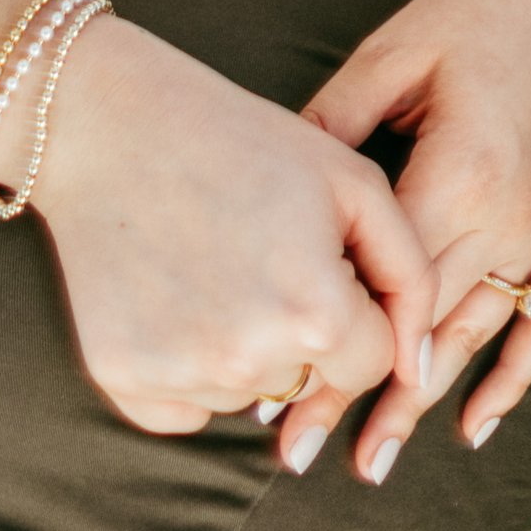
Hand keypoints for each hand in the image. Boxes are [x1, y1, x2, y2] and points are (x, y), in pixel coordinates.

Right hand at [28, 14, 436, 448]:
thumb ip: (411, 276)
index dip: (353, 303)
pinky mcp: (122, 381)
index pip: (369, 361)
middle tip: (259, 248)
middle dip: (300, 327)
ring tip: (213, 259)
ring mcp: (179, 376)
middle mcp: (247, 362)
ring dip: (244, 346)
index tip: (317, 254)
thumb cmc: (242, 139)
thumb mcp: (353, 183)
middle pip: (308, 381)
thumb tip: (417, 370)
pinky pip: (186, 408)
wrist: (112, 122)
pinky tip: (173, 291)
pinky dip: (187, 365)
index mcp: (315, 315)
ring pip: (248, 394)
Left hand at [284, 0, 530, 481]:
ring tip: (371, 461)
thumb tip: (267, 200)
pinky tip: (473, 427)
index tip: (283, 401)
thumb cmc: (460, 15)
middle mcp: (512, 213)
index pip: (388, 290)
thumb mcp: (382, 60)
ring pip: (476, 332)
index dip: (333, 350)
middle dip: (361, 397)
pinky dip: (514, 375)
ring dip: (423, 402)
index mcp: (462, 172)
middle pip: (424, 328)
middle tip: (299, 456)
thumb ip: (328, 132)